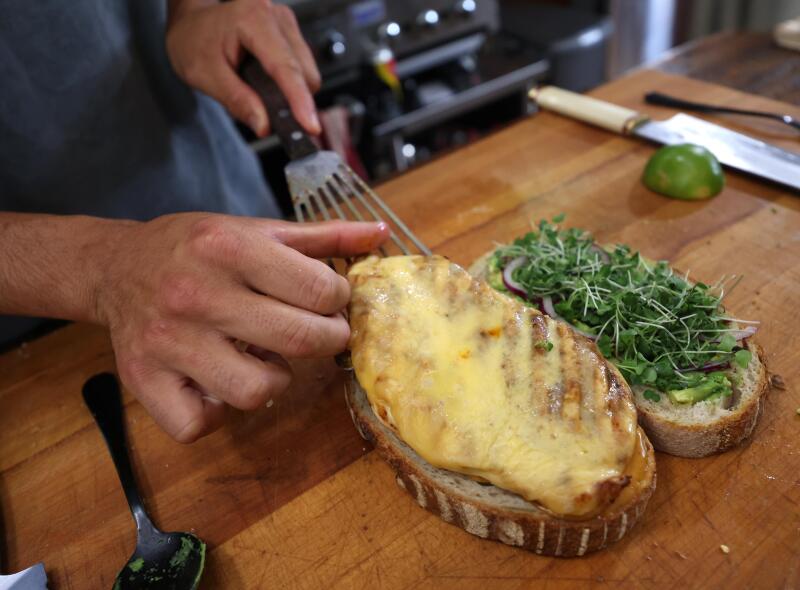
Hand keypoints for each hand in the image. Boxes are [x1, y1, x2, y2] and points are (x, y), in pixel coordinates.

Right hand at [95, 214, 387, 442]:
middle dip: (326, 340)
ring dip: (274, 380)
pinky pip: (200, 424)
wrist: (116, 267)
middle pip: (299, 339)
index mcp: (228, 247)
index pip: (319, 289)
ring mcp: (168, 343)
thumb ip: (322, 237)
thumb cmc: (195, 248)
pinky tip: (220, 382)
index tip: (329, 301)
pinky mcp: (144, 381)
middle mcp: (195, 294)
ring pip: (256, 392)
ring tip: (262, 356)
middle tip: (317, 332)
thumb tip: (380, 233)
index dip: (339, 300)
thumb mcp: (256, 229)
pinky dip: (218, 412)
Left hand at [166, 0, 320, 135]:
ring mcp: (286, 24)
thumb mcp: (205, 75)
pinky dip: (290, 84)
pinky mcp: (290, 34)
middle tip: (267, 115)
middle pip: (304, 73)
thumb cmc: (193, 40)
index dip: (299, 100)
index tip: (309, 126)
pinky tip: (266, 83)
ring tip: (259, 92)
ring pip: (307, 73)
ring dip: (292, 92)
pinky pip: (302, 68)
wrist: (192, 23)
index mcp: (252, 18)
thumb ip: (237, 100)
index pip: (285, 67)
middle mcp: (275, 16)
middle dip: (293, 100)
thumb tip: (264, 125)